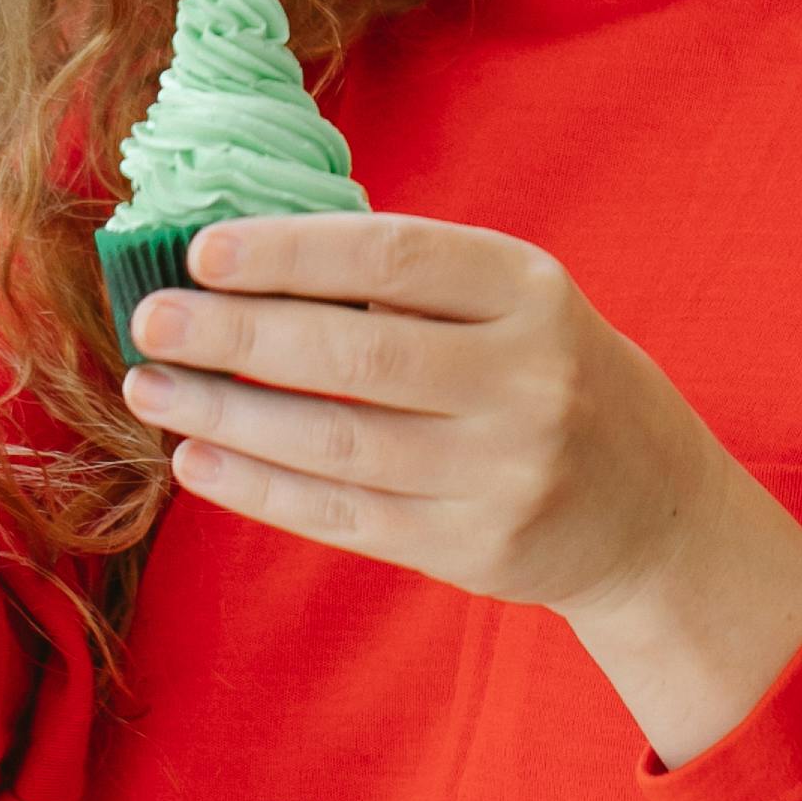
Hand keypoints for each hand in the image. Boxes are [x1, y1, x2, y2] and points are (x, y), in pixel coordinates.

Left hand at [124, 212, 801, 765]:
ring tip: (153, 389)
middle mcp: (526, 381)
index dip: (290, 254)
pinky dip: (260, 486)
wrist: (649, 505)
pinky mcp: (473, 546)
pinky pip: (343, 514)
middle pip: (357, 356)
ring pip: (337, 443)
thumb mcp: (512, 303)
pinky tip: (199, 459)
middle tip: (152, 321)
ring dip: (228, 415)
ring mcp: (502, 472)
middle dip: (238, 336)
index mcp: (531, 292)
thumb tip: (242, 260)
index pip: (393, 260)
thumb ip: (405, 282)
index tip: (202, 253)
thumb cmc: (546, 374)